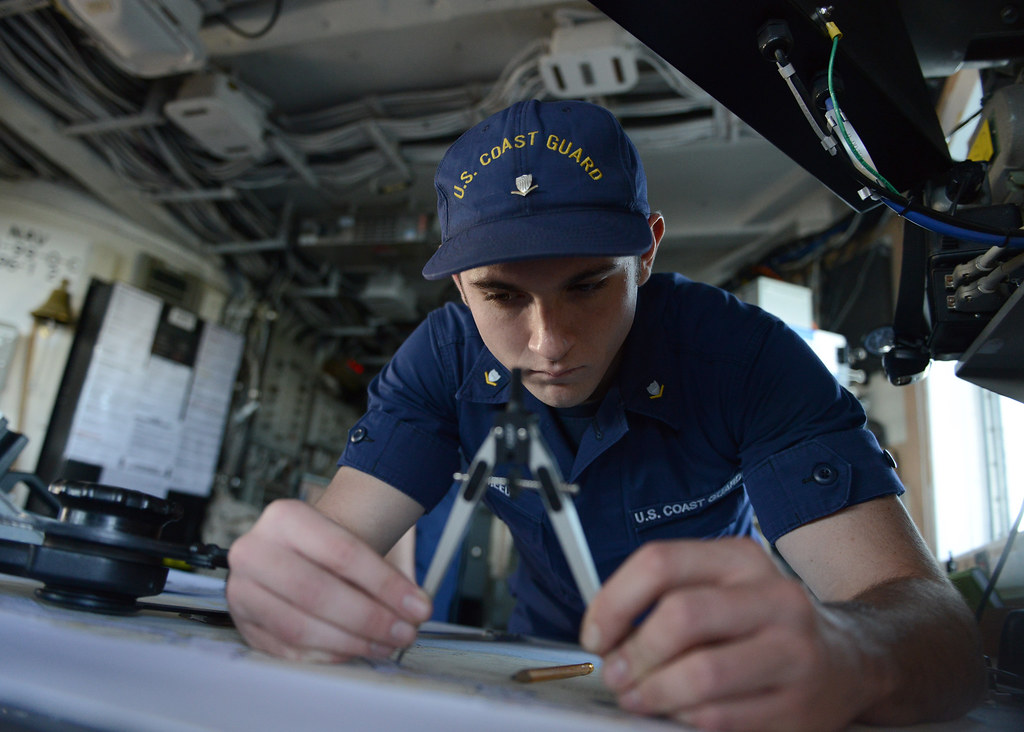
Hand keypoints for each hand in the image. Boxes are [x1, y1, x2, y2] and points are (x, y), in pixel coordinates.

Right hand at [226, 499, 431, 662]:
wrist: (293, 552)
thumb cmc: (326, 549)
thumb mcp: (349, 542)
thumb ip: (378, 573)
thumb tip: (413, 609)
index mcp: (284, 518)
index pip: (341, 553)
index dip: (385, 584)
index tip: (417, 605)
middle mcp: (254, 552)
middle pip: (316, 592)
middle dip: (369, 618)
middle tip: (404, 631)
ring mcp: (243, 591)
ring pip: (299, 627)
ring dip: (351, 642)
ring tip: (385, 644)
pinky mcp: (243, 625)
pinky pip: (288, 651)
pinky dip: (327, 655)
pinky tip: (354, 651)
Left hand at [579, 538, 874, 730]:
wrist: (850, 660)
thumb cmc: (764, 622)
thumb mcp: (724, 586)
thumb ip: (667, 595)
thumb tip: (602, 631)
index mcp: (742, 559)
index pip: (660, 563)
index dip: (614, 602)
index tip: (596, 634)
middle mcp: (773, 598)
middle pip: (680, 617)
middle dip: (633, 654)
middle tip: (615, 673)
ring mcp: (792, 653)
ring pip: (700, 676)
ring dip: (653, 694)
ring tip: (639, 696)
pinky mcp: (798, 708)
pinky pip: (720, 719)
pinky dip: (684, 719)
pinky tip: (678, 712)